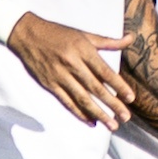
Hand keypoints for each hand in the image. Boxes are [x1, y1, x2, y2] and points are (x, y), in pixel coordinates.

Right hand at [6, 13, 130, 126]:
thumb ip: (109, 42)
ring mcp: (59, 76)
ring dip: (98, 113)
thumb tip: (131, 38)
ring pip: (81, 99)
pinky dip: (79, 113)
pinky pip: (66, 102)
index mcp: (83, 51)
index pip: (105, 72)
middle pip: (95, 88)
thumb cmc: (59, 34)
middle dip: (112, 104)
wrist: (26, 35)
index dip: (118, 86)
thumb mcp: (84, 35)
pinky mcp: (49, 85)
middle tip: (125, 117)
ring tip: (112, 125)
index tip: (131, 98)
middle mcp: (72, 65)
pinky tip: (91, 122)